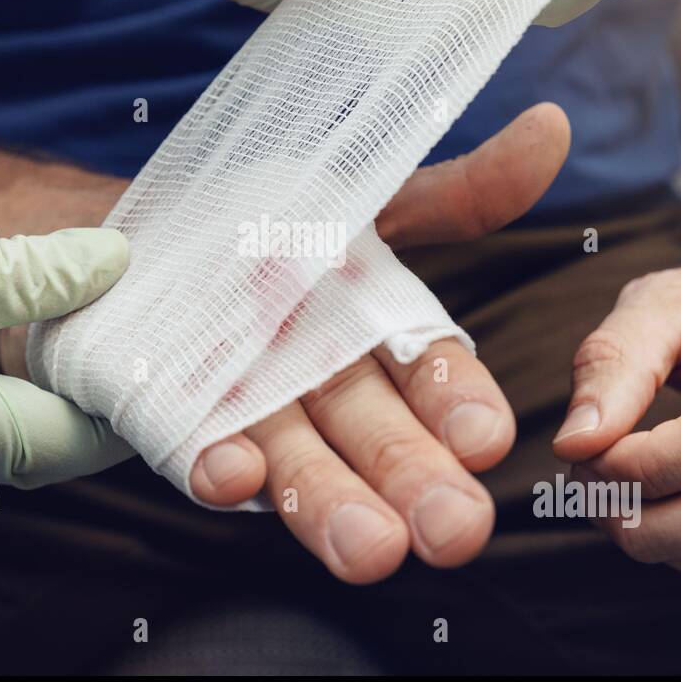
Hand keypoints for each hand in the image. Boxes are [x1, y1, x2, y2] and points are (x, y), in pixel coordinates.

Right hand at [0, 175, 132, 486]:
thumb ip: (28, 276)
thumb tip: (114, 264)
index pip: (66, 445)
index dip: (125, 411)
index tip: (176, 370)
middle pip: (35, 438)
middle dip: (94, 397)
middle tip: (147, 342)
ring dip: (47, 378)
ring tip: (100, 323)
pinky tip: (21, 321)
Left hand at [186, 103, 570, 581]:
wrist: (128, 227)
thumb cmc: (258, 214)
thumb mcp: (357, 191)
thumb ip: (451, 189)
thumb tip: (551, 130)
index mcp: (372, 332)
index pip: (431, 375)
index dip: (457, 405)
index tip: (485, 440)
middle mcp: (317, 382)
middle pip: (374, 434)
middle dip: (413, 481)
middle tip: (453, 533)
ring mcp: (248, 407)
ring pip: (298, 459)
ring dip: (329, 503)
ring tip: (369, 551)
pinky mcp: (173, 420)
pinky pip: (195, 447)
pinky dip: (215, 463)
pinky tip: (233, 477)